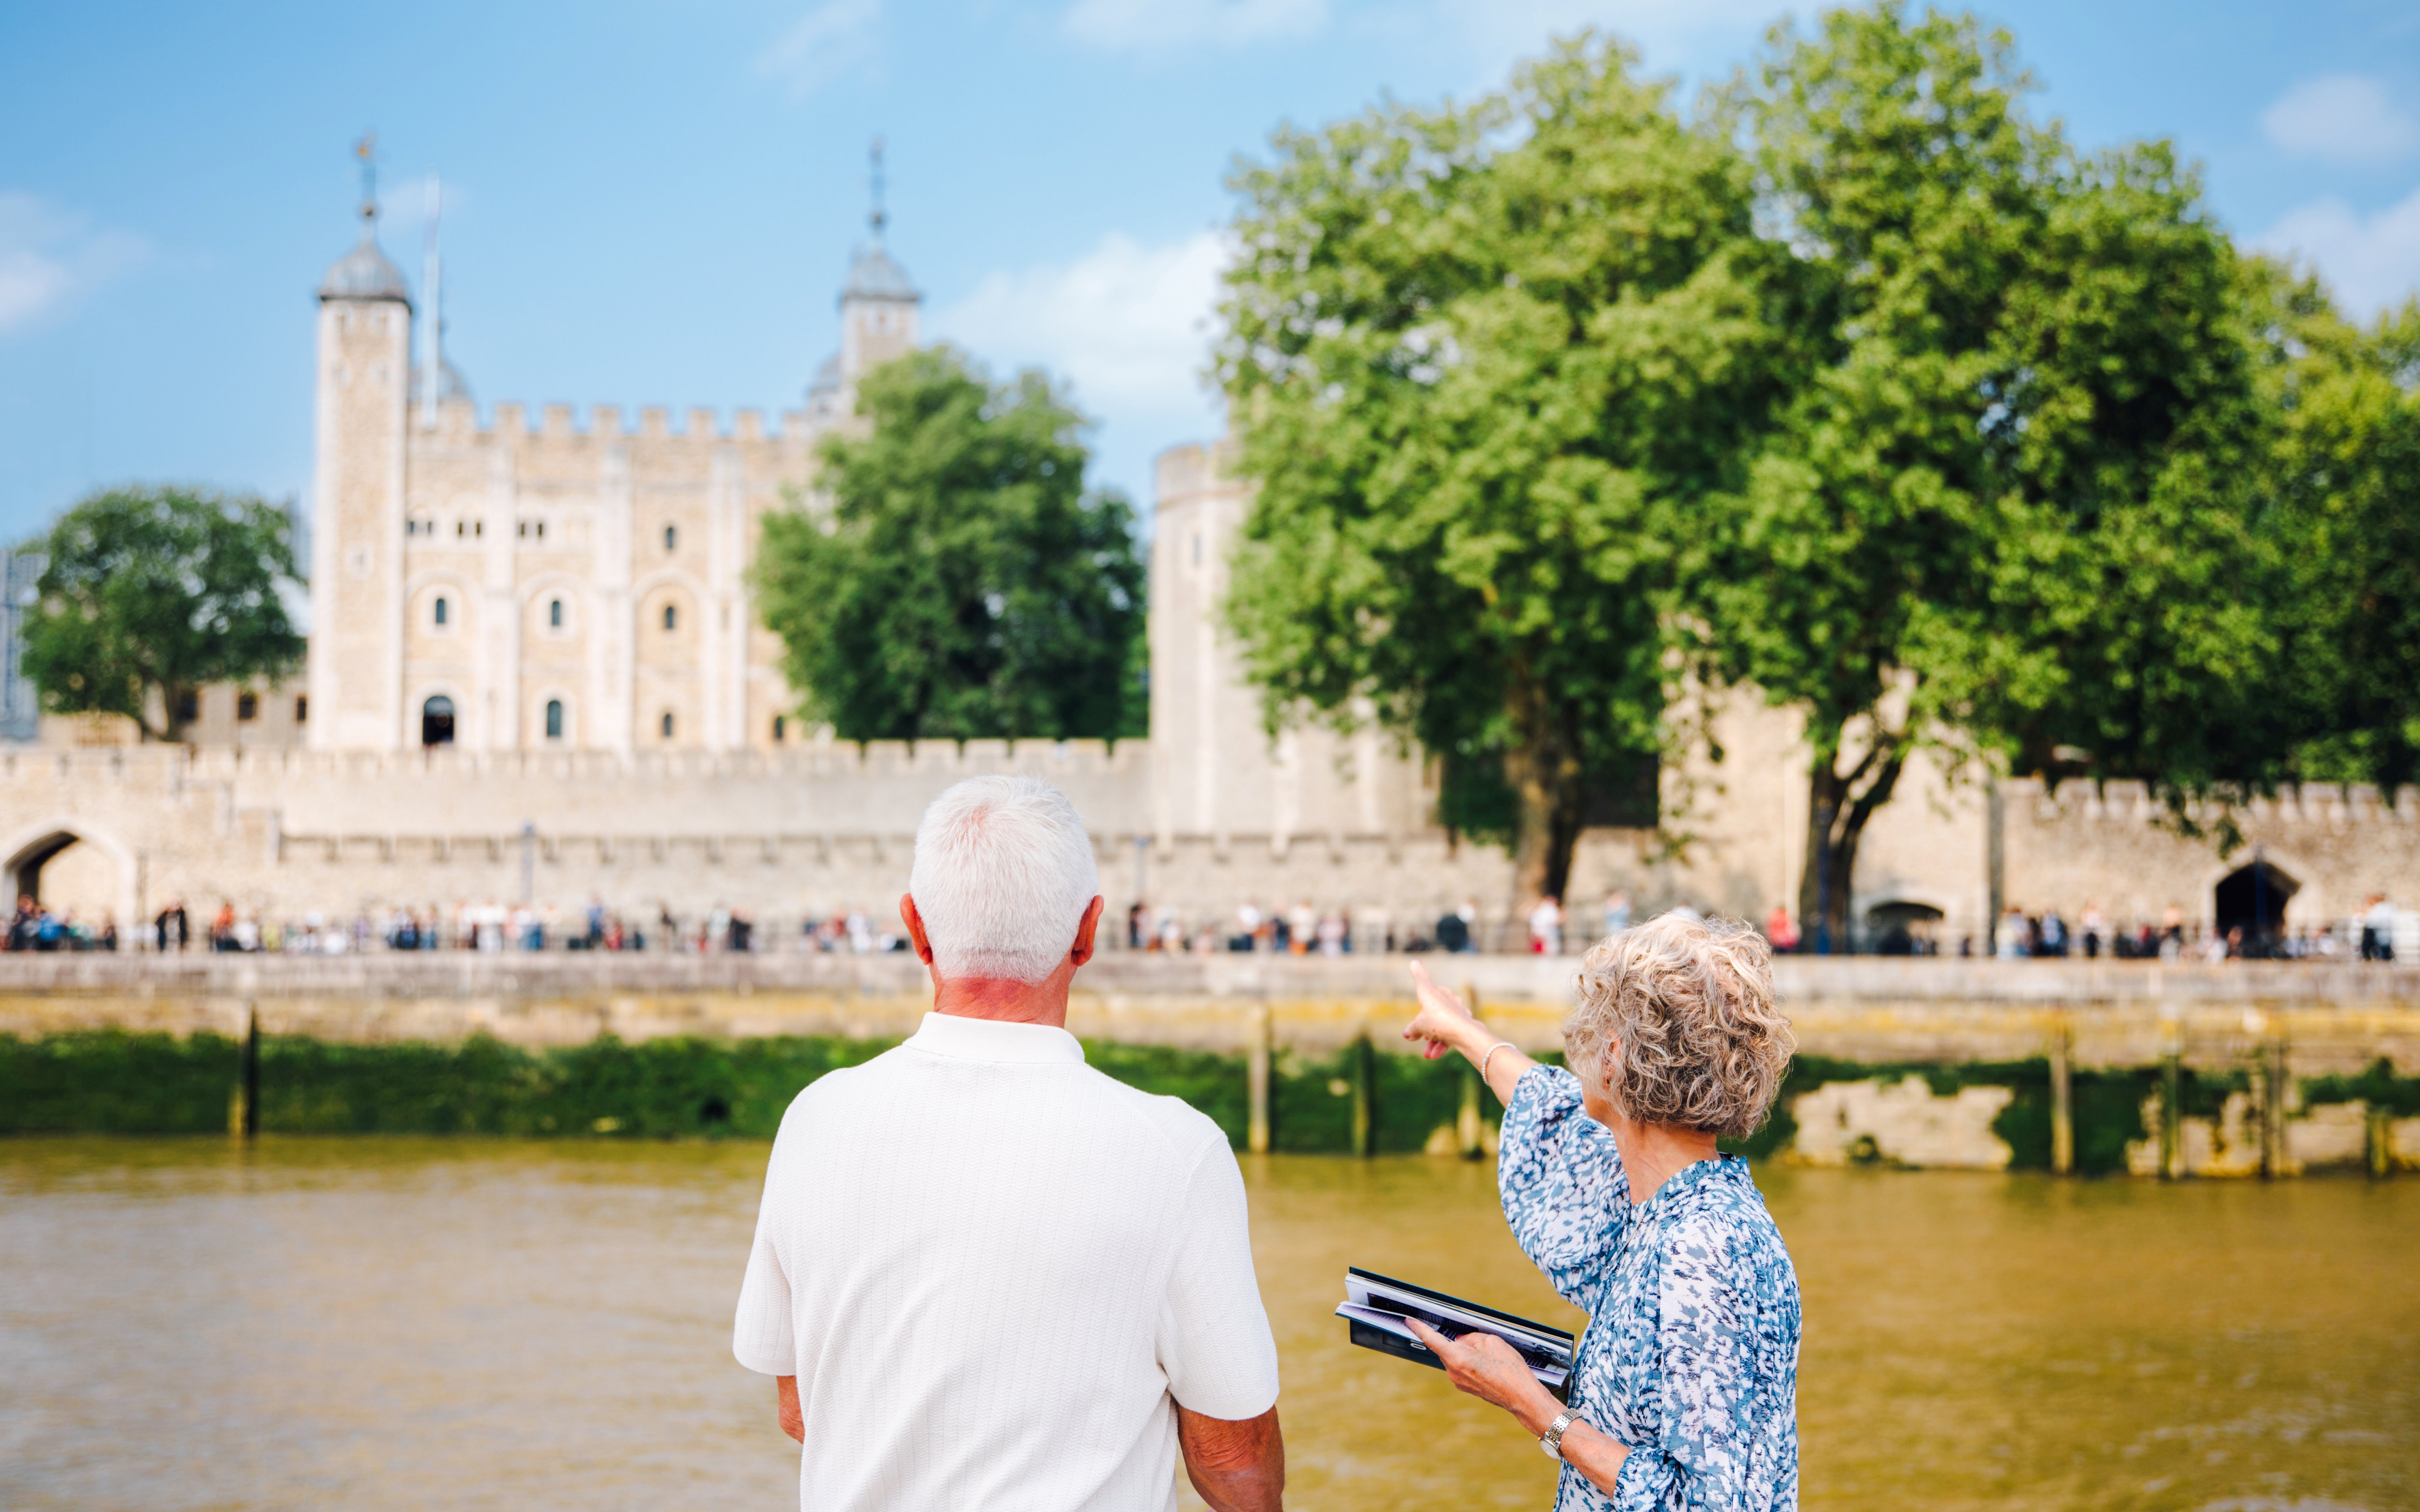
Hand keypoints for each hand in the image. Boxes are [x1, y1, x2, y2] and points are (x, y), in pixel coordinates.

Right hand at [1403, 960, 1481, 1061]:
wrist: (1465, 1033)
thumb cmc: (1439, 1023)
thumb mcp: (1420, 1026)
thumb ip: (1413, 1029)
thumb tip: (1407, 1034)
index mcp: (1430, 992)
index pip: (1421, 978)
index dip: (1417, 971)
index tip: (1415, 963)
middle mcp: (1443, 996)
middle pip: (1429, 1009)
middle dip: (1424, 1026)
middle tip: (1418, 1037)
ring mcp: (1454, 1007)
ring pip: (1439, 1023)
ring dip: (1432, 1040)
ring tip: (1428, 1055)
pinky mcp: (1463, 1019)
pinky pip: (1449, 1030)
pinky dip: (1442, 1042)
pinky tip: (1435, 1055)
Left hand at [1404, 1318, 1558, 1432]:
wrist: (1522, 1398)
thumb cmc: (1509, 1370)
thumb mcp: (1491, 1341)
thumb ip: (1471, 1338)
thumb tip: (1462, 1341)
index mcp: (1456, 1358)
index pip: (1431, 1339)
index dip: (1419, 1327)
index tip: (1410, 1321)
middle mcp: (1453, 1373)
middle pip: (1450, 1348)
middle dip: (1463, 1341)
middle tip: (1485, 1344)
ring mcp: (1460, 1383)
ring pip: (1459, 1358)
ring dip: (1471, 1353)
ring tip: (1494, 1358)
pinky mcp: (1468, 1388)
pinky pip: (1466, 1369)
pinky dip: (1475, 1363)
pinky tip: (1492, 1366)